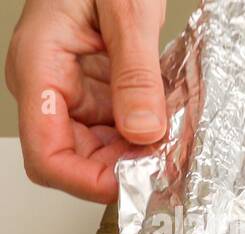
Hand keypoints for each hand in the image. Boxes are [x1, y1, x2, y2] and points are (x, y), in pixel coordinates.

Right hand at [6, 0, 167, 202]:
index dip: (89, 181)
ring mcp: (75, 89)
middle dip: (127, 169)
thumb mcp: (127, 10)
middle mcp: (52, 86)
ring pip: (106, 147)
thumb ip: (136, 72)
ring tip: (184, 147)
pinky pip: (122, 123)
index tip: (138, 186)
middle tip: (177, 168)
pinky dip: (151, 130)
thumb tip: (144, 132)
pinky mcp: (100, 86)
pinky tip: (178, 127)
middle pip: (79, 160)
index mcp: (39, 69)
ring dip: (144, 153)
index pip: (48, 155)